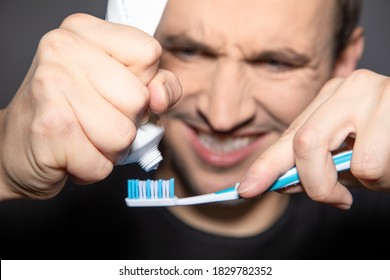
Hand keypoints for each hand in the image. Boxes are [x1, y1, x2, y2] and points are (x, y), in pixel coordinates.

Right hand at [0, 14, 180, 200]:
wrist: (16, 146)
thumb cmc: (70, 113)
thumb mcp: (117, 85)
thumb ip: (154, 83)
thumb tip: (161, 95)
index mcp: (84, 31)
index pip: (149, 53)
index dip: (145, 83)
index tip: (120, 92)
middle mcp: (63, 50)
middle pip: (138, 99)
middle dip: (127, 122)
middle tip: (97, 119)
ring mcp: (52, 87)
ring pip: (124, 135)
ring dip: (110, 149)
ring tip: (85, 137)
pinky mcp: (49, 128)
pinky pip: (103, 163)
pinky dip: (93, 168)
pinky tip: (72, 154)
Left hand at [238, 69, 389, 209]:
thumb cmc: (388, 144)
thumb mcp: (347, 156)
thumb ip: (314, 166)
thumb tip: (281, 183)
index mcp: (330, 98)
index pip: (287, 136)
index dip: (265, 167)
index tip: (245, 190)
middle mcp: (348, 87)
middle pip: (303, 143)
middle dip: (313, 182)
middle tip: (334, 198)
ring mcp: (376, 93)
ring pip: (343, 158)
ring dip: (363, 181)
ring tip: (381, 170)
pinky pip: (374, 163)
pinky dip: (383, 178)